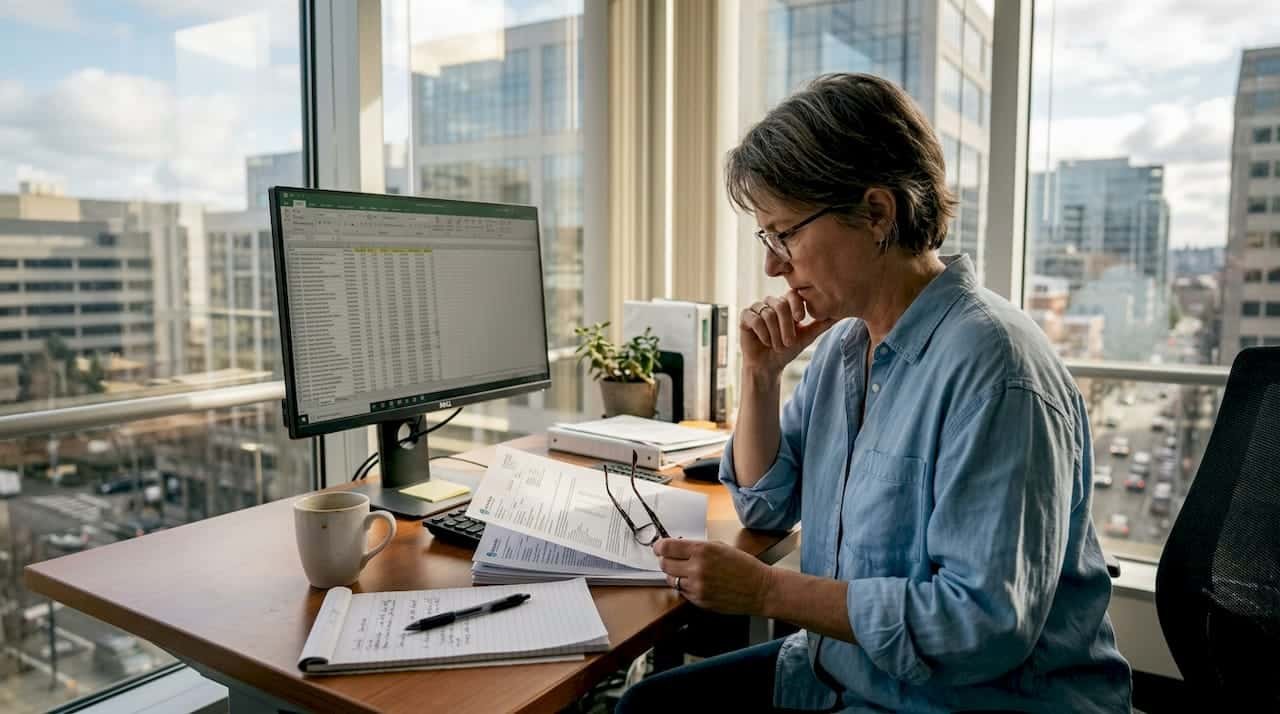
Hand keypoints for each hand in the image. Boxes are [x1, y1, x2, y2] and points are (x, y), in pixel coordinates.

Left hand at [653, 538, 774, 615]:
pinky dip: (685, 587)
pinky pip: (682, 592)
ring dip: (675, 574)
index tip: (659, 547)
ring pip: (670, 579)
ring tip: (687, 572)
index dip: (660, 547)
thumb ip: (697, 547)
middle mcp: (697, 568)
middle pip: (664, 563)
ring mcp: (697, 586)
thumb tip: (678, 547)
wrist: (759, 589)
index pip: (667, 547)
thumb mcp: (720, 547)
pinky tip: (697, 582)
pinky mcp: (699, 600)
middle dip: (665, 560)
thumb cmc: (744, 566)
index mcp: (702, 550)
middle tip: (671, 559)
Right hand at [740, 290, 835, 376]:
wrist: (769, 365)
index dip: (796, 304)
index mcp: (786, 303)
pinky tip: (765, 342)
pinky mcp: (745, 317)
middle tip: (788, 343)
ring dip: (774, 334)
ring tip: (777, 346)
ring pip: (767, 313)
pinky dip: (762, 333)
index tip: (800, 319)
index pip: (792, 294)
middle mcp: (771, 302)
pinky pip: (754, 319)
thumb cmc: (788, 350)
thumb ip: (822, 323)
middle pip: (779, 304)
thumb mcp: (808, 336)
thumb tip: (841, 313)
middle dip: (786, 327)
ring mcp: (757, 308)